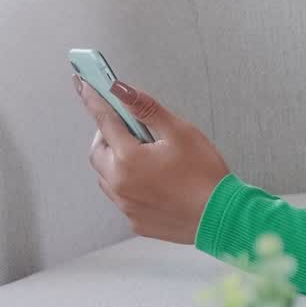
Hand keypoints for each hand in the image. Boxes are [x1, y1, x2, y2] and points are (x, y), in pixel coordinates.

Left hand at [73, 75, 232, 243]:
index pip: (104, 121)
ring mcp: (126, 206)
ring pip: (107, 177)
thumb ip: (147, 109)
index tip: (83, 86)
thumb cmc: (204, 175)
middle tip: (129, 128)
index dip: (93, 100)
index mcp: (129, 159)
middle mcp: (120, 184)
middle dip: (108, 136)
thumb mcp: (180, 132)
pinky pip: (122, 198)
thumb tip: (121, 90)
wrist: (221, 216)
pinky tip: (155, 182)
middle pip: (98, 152)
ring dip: (116, 162)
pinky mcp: (136, 220)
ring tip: (146, 158)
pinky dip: (130, 185)